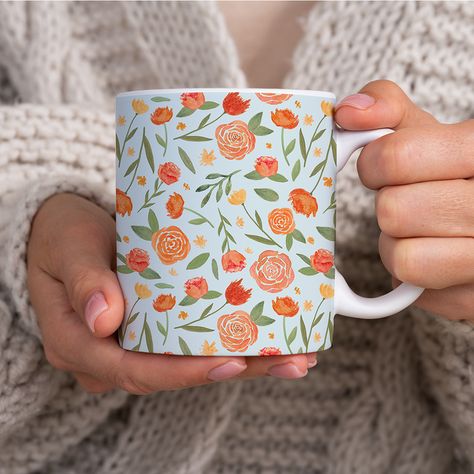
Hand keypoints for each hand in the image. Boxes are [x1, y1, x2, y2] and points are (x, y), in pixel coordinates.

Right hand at [27, 193, 313, 393]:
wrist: (67, 232)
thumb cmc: (63, 237)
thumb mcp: (68, 250)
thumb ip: (84, 282)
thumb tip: (106, 320)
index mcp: (81, 344)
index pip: (137, 371)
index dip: (185, 372)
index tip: (231, 362)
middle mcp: (111, 354)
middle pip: (175, 372)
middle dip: (234, 369)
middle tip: (289, 361)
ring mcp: (135, 343)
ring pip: (190, 361)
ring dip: (245, 360)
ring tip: (295, 354)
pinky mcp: (154, 328)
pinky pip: (192, 342)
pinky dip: (230, 340)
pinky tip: (270, 337)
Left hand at [335, 80, 473, 320]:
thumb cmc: (448, 172)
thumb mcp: (426, 131)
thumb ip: (387, 109)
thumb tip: (348, 112)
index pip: (397, 157)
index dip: (374, 164)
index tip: (381, 167)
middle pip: (394, 211)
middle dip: (390, 206)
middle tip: (409, 200)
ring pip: (404, 258)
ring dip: (397, 244)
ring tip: (421, 231)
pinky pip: (415, 291)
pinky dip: (412, 275)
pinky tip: (435, 256)